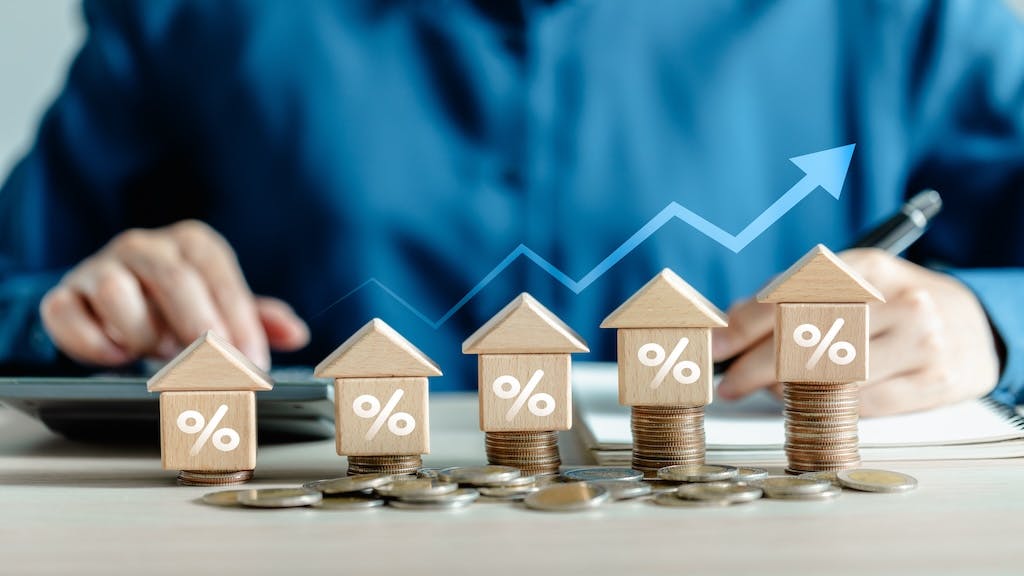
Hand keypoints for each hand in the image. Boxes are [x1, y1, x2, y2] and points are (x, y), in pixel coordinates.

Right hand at [40, 220, 308, 368]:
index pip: (220, 278)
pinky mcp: (63, 294)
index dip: (239, 324)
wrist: (112, 302)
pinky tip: (114, 354)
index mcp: (192, 244)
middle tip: (214, 368)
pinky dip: (92, 341)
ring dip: (140, 333)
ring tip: (154, 351)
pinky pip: (67, 314)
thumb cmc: (179, 308)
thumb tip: (295, 333)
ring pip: (117, 293)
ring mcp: (100, 267)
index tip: (252, 363)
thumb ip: (259, 319)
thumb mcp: (222, 308)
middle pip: (174, 280)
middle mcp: (145, 246)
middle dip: (199, 330)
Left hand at [712, 249, 1000, 415]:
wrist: (973, 325)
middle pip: (808, 339)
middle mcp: (899, 301)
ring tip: (769, 389)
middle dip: (755, 365)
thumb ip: (789, 298)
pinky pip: (861, 405)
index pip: (794, 296)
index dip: (744, 325)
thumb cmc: (893, 303)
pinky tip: (809, 400)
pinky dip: (826, 406)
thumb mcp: (847, 283)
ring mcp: (921, 343)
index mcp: (869, 267)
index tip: (715, 347)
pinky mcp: (933, 383)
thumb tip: (726, 325)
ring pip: (831, 376)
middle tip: (728, 383)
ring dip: (787, 389)